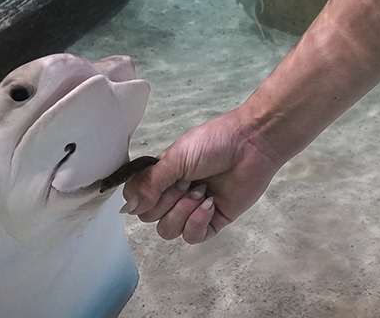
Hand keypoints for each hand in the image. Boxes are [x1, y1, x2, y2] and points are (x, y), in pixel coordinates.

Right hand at [122, 109, 283, 243]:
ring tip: (202, 190)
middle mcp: (173, 194)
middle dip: (168, 200)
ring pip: (169, 230)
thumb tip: (127, 209)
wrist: (252, 145)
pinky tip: (210, 203)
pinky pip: (192, 236)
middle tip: (188, 181)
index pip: (137, 200)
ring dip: (183, 211)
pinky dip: (198, 222)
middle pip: (151, 218)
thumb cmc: (214, 142)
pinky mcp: (212, 221)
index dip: (143, 198)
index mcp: (161, 176)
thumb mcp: (175, 158)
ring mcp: (192, 209)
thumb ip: (148, 184)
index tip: (157, 184)